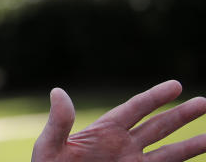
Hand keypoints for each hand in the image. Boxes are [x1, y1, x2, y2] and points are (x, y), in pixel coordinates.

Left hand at [32, 80, 205, 161]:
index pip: (135, 109)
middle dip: (181, 116)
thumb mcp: (50, 145)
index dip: (155, 97)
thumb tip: (58, 92)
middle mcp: (123, 147)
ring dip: (191, 146)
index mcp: (104, 131)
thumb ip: (59, 122)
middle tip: (204, 102)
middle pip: (158, 127)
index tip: (176, 85)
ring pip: (169, 154)